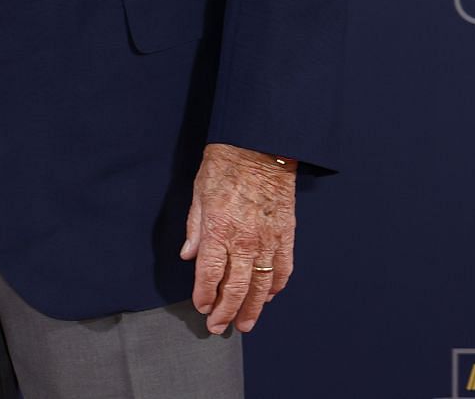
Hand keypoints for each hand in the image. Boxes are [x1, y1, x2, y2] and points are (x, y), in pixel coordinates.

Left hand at [180, 143, 294, 333]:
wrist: (260, 147)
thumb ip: (194, 229)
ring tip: (246, 324)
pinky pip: (284, 268)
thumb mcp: (198, 194)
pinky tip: (270, 296)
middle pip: (236, 287)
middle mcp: (244, 240)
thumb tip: (188, 256)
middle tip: (220, 327)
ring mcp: (269, 240)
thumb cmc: (224, 166)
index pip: (210, 275)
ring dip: (253, 308)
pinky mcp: (286, 235)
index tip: (202, 308)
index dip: (206, 296)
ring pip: (262, 285)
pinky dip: (277, 285)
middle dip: (227, 311)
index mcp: (218, 230)